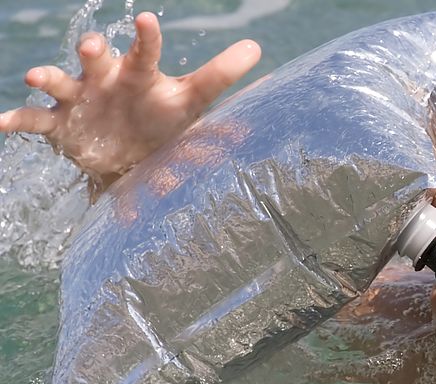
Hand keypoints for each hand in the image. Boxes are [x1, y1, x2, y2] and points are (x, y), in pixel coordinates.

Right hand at [0, 11, 260, 194]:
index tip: (147, 19)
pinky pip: (34, 121)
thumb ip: (220, 75)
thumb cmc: (162, 119)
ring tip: (36, 77)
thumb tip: (257, 49)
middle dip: (92, 50)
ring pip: (60, 81)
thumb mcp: (193, 101)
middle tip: (92, 45)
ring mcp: (79, 100)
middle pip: (96, 58)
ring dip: (49, 77)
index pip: (146, 52)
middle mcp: (105, 80)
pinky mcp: (60, 125)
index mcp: (138, 75)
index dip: (146, 37)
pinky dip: (15, 121)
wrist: (130, 157)